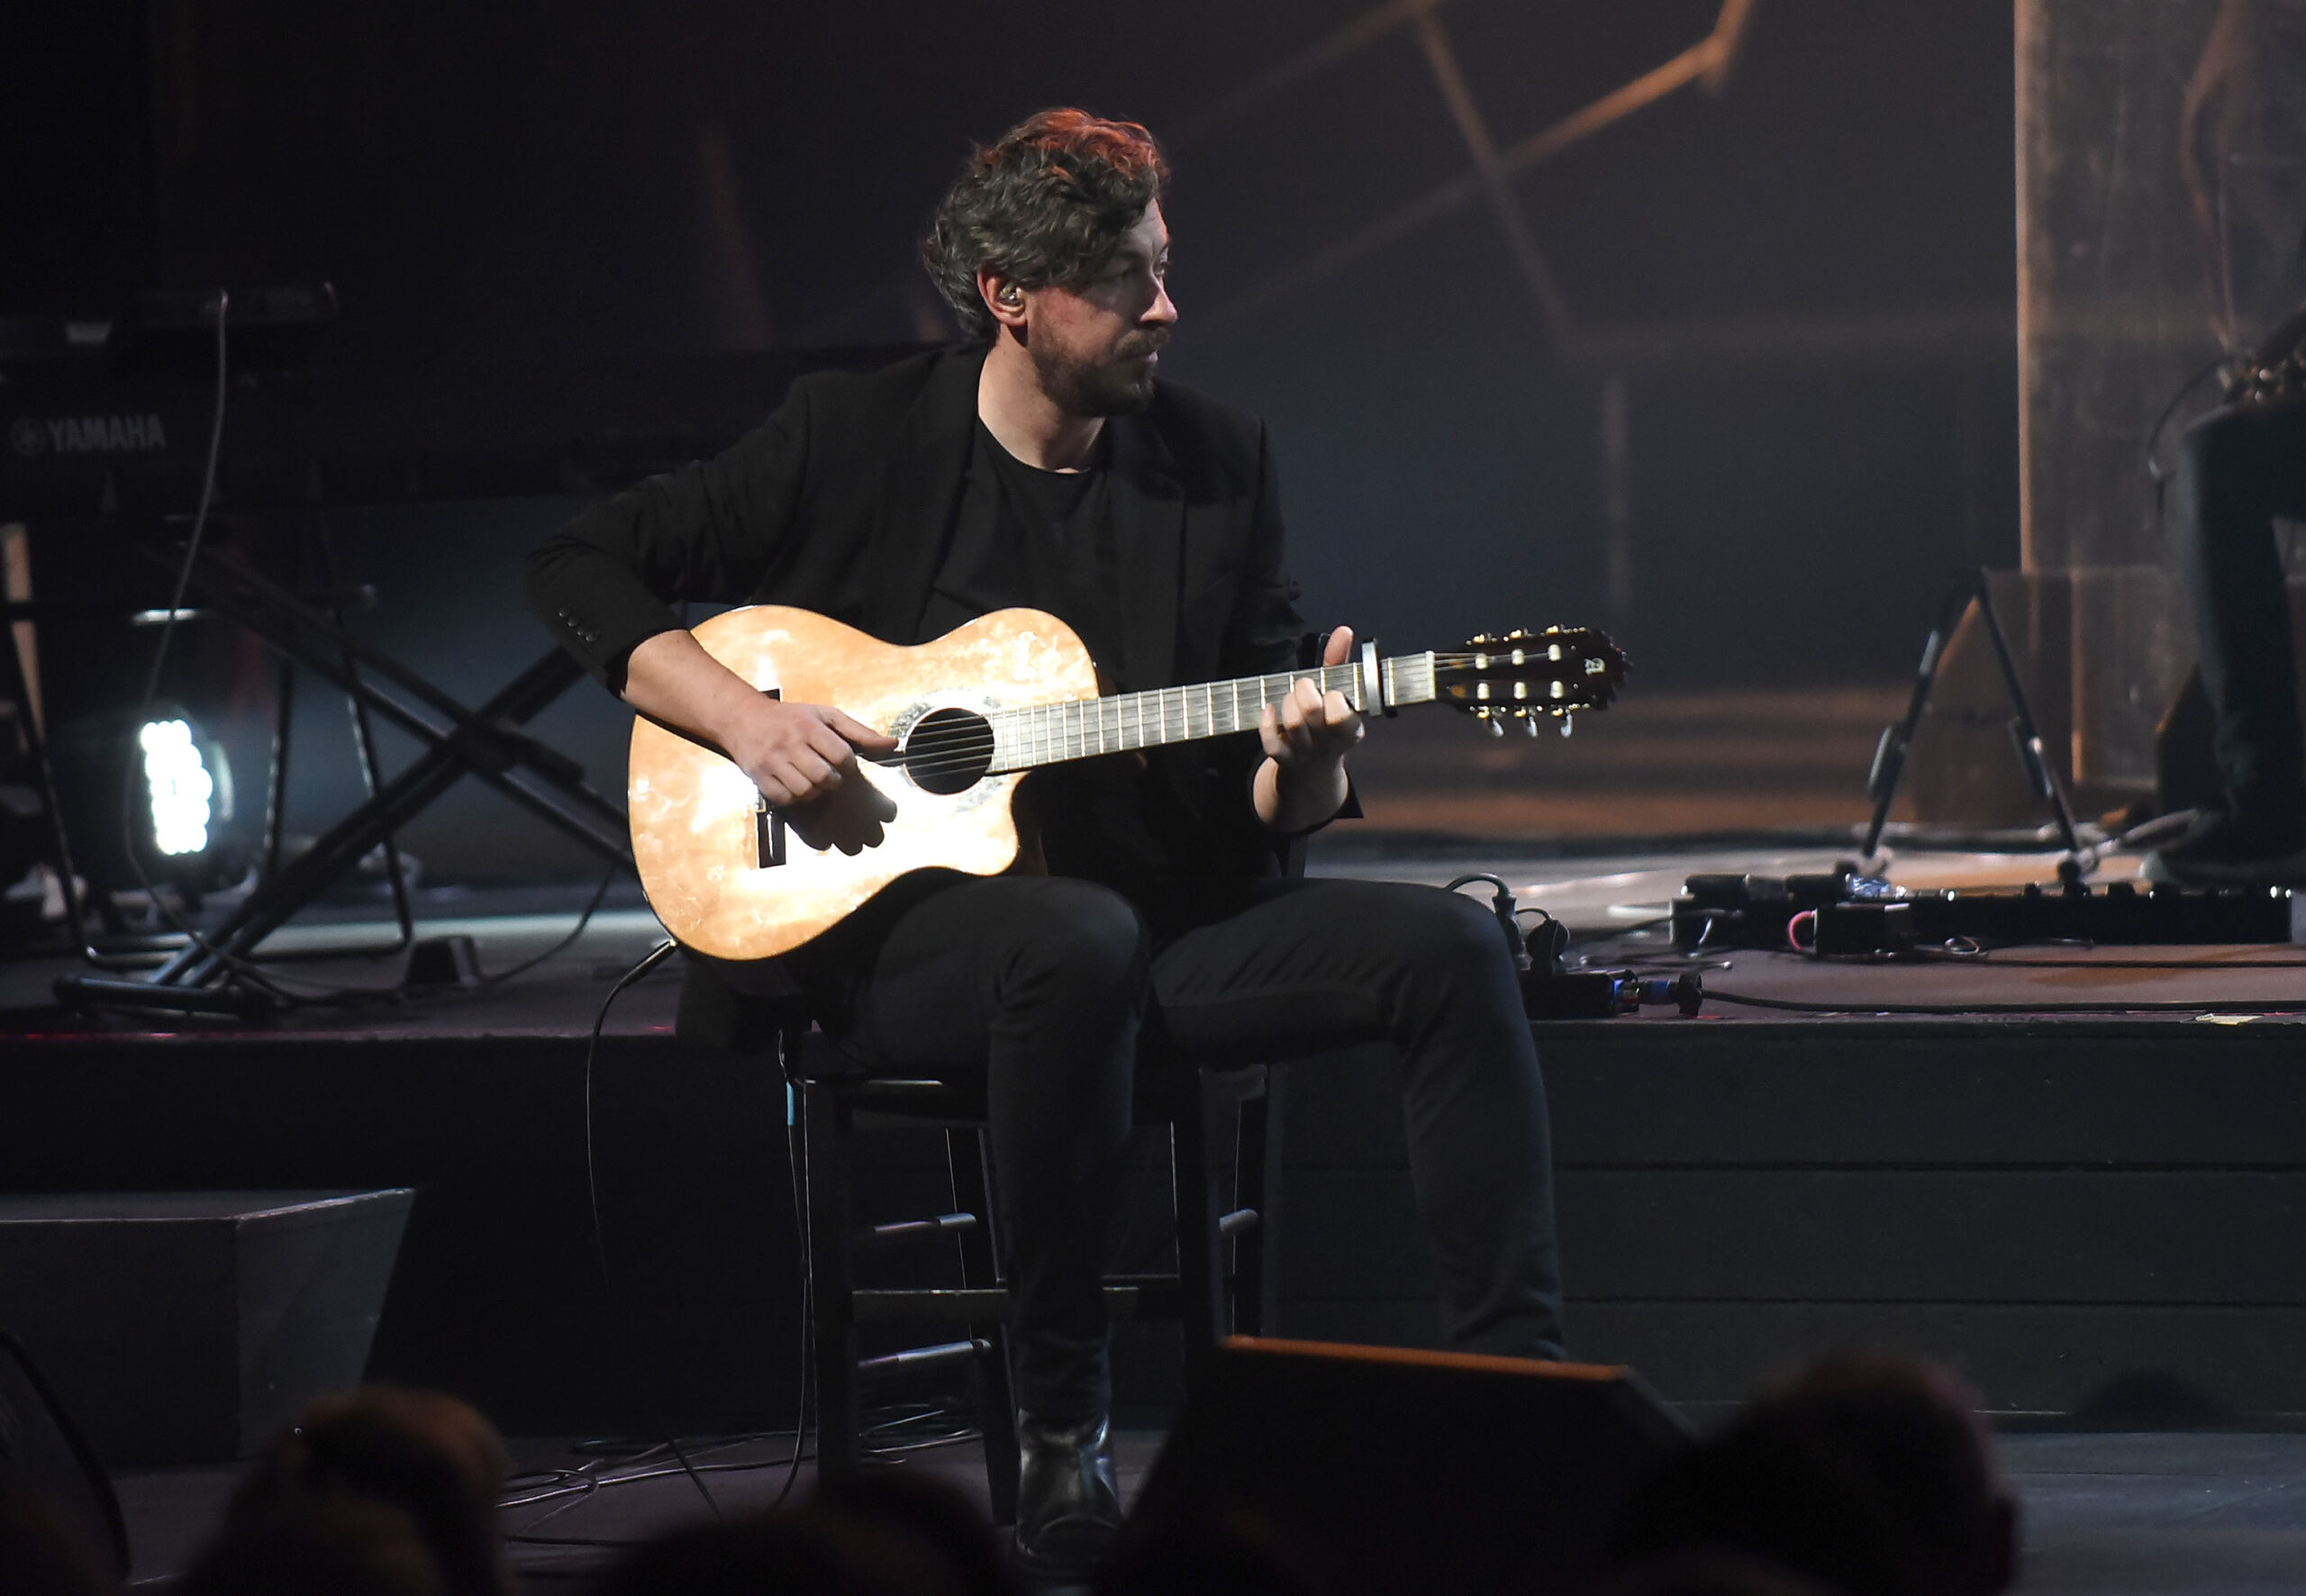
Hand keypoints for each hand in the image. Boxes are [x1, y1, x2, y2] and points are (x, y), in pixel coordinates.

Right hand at [726, 695, 897, 808]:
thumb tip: (893, 745)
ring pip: (805, 791)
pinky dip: (796, 798)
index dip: (849, 765)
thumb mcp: (826, 716)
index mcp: (809, 726)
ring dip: (815, 791)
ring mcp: (772, 762)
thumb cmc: (792, 717)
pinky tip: (796, 786)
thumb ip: (860, 732)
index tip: (845, 764)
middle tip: (830, 775)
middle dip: (833, 781)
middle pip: (824, 777)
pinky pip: (785, 799)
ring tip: (813, 780)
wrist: (744, 719)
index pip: (841, 755)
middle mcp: (790, 743)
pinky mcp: (759, 777)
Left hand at [1254, 624, 1363, 831]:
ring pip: (1292, 725)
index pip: (1342, 715)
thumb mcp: (1339, 697)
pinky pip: (1272, 745)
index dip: (1333, 699)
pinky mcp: (1285, 761)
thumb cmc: (1327, 724)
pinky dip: (1266, 723)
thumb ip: (1340, 663)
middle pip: (1313, 713)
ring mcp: (1307, 754)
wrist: (1314, 773)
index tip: (1331, 693)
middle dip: (1304, 692)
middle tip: (1304, 688)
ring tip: (1290, 699)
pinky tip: (1268, 709)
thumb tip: (1344, 630)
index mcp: (1351, 729)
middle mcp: (1330, 744)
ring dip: (1287, 704)